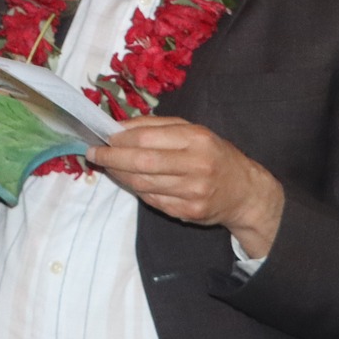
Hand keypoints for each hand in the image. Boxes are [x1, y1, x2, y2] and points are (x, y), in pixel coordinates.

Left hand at [86, 116, 284, 257]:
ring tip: (108, 166)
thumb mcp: (193, 131)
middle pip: (142, 162)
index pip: (148, 138)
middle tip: (93, 154)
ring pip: (143, 183)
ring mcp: (193, 192)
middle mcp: (197, 165)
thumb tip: (118, 127)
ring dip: (119, 174)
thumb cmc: (214, 155)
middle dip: (112, 158)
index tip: (102, 137)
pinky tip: (130, 180)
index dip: (120, 139)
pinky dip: (136, 189)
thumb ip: (156, 126)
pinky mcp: (189, 212)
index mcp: (197, 139)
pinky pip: (152, 199)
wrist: (245, 192)